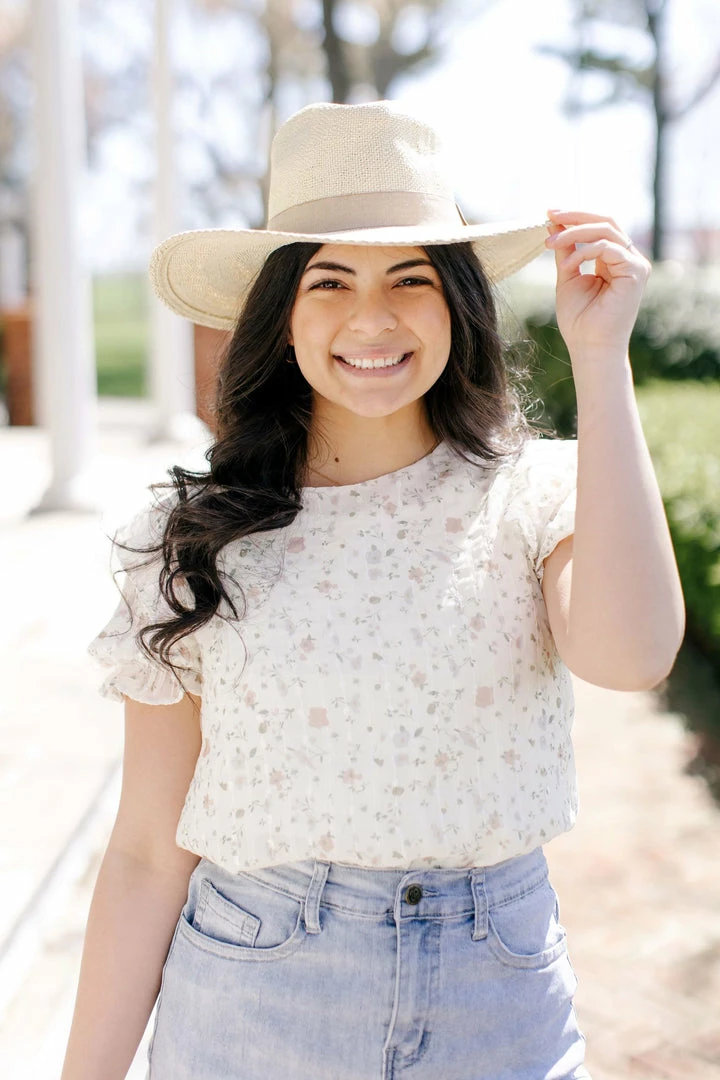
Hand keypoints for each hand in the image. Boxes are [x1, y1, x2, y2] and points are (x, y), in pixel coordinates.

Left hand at [545, 209, 651, 361]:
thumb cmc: (579, 320)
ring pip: (606, 230)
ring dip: (575, 233)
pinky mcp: (637, 271)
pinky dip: (584, 252)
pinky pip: (609, 248)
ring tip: (551, 243)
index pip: (598, 227)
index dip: (575, 217)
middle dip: (576, 216)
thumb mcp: (568, 276)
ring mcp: (635, 264)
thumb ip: (565, 250)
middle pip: (606, 221)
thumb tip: (553, 224)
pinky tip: (567, 266)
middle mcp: (628, 258)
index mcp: (613, 259)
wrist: (589, 347)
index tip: (549, 214)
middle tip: (550, 215)